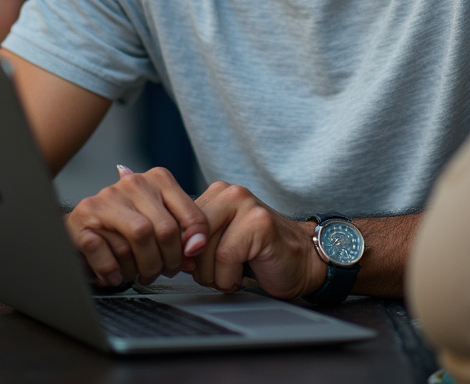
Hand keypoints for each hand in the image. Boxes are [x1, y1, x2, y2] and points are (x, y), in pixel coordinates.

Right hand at [65, 165, 209, 286]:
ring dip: (140, 268)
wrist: (83, 225)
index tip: (190, 258)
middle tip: (162, 271)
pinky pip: (108, 254)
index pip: (189, 214)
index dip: (194, 242)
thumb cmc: (127, 224)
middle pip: (165, 230)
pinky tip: (115, 275)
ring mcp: (105, 200)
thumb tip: (195, 250)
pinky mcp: (82, 220)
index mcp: (158, 180)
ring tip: (136, 272)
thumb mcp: (159, 218)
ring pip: (138, 240)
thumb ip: (182, 231)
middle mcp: (133, 184)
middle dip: (167, 260)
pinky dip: (114, 272)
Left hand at [191, 181, 326, 298]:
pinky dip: (230, 277)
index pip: (178, 225)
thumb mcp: (218, 243)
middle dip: (198, 266)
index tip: (194, 266)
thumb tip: (168, 251)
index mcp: (217, 194)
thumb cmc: (257, 256)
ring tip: (233, 271)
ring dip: (215, 274)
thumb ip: (194, 240)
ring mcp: (247, 204)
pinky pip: (225, 257)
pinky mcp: (259, 222)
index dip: (183, 254)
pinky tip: (243, 274)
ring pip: (205, 249)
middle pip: (189, 237)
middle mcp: (231, 192)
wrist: (300, 261)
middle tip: (218, 271)